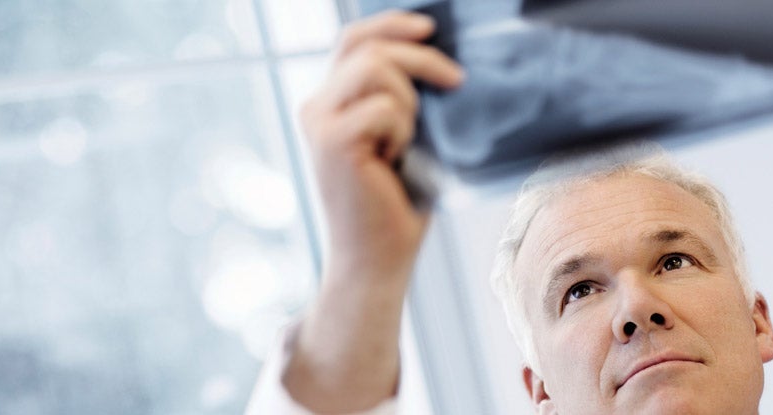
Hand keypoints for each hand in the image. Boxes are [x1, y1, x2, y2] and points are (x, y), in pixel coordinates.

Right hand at [301, 10, 463, 281]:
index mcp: (330, 101)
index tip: (430, 27)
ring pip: (377, 69)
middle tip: (456, 82)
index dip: (390, 23)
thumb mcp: (402, 136)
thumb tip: (436, 58)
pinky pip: (383, 107)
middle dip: (421, 58)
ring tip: (408, 145)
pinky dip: (403, 130)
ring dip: (411, 104)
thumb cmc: (397, 203)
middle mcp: (316, 106)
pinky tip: (396, 161)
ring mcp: (319, 122)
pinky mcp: (331, 140)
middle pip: (369, 47)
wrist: (378, 257)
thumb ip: (401, 96)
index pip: (354, 39)